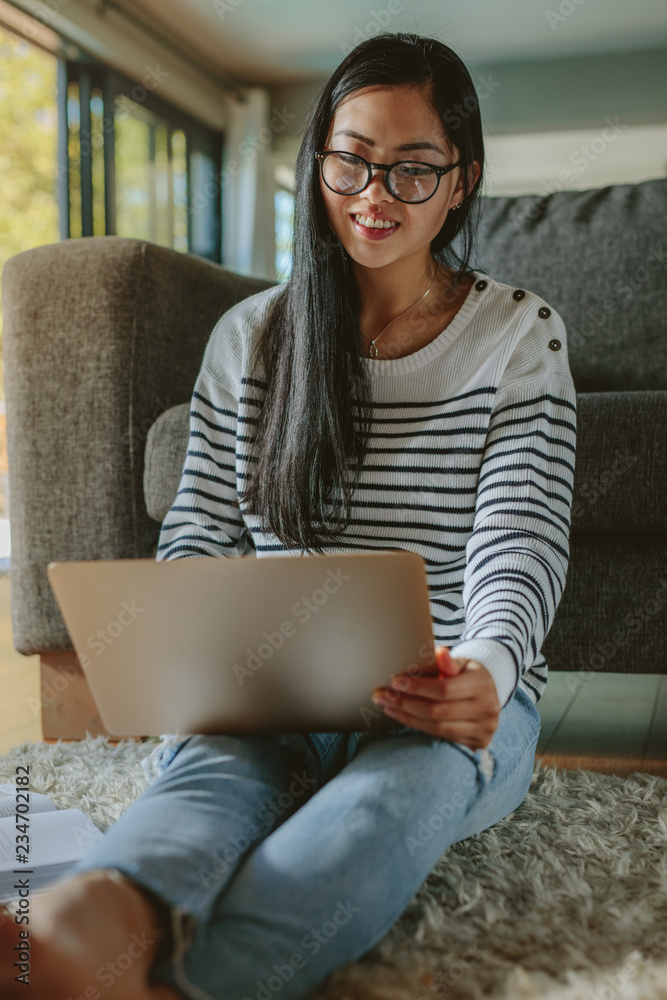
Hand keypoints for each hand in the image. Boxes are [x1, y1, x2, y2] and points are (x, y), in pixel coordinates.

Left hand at [371, 646, 500, 749]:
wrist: (490, 692)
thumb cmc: (468, 674)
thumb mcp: (461, 663)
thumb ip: (449, 662)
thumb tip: (440, 652)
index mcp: (482, 685)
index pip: (444, 689)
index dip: (417, 688)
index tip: (395, 682)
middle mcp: (487, 709)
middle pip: (437, 712)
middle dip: (406, 704)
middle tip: (383, 696)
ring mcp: (484, 728)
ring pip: (438, 728)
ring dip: (408, 718)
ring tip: (388, 707)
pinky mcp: (478, 742)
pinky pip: (442, 738)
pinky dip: (420, 727)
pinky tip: (404, 717)